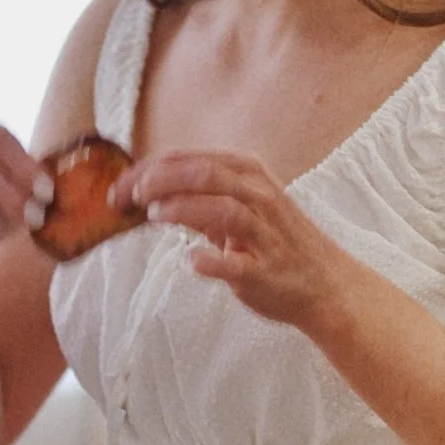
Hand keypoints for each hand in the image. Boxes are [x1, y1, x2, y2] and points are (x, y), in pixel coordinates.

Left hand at [113, 149, 345, 326]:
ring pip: (224, 209)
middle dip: (160, 181)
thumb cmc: (275, 242)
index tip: (120, 185)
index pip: (191, 160)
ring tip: (153, 216)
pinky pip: (238, 264)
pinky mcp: (265, 271)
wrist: (324, 284)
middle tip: (129, 196)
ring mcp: (265, 234)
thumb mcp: (239, 207)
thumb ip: (198, 197)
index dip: (150, 169)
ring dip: (184, 209)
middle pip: (206, 174)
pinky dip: (212, 261)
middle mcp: (259, 197)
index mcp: (248, 174)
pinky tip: (191, 261)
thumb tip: (146, 191)